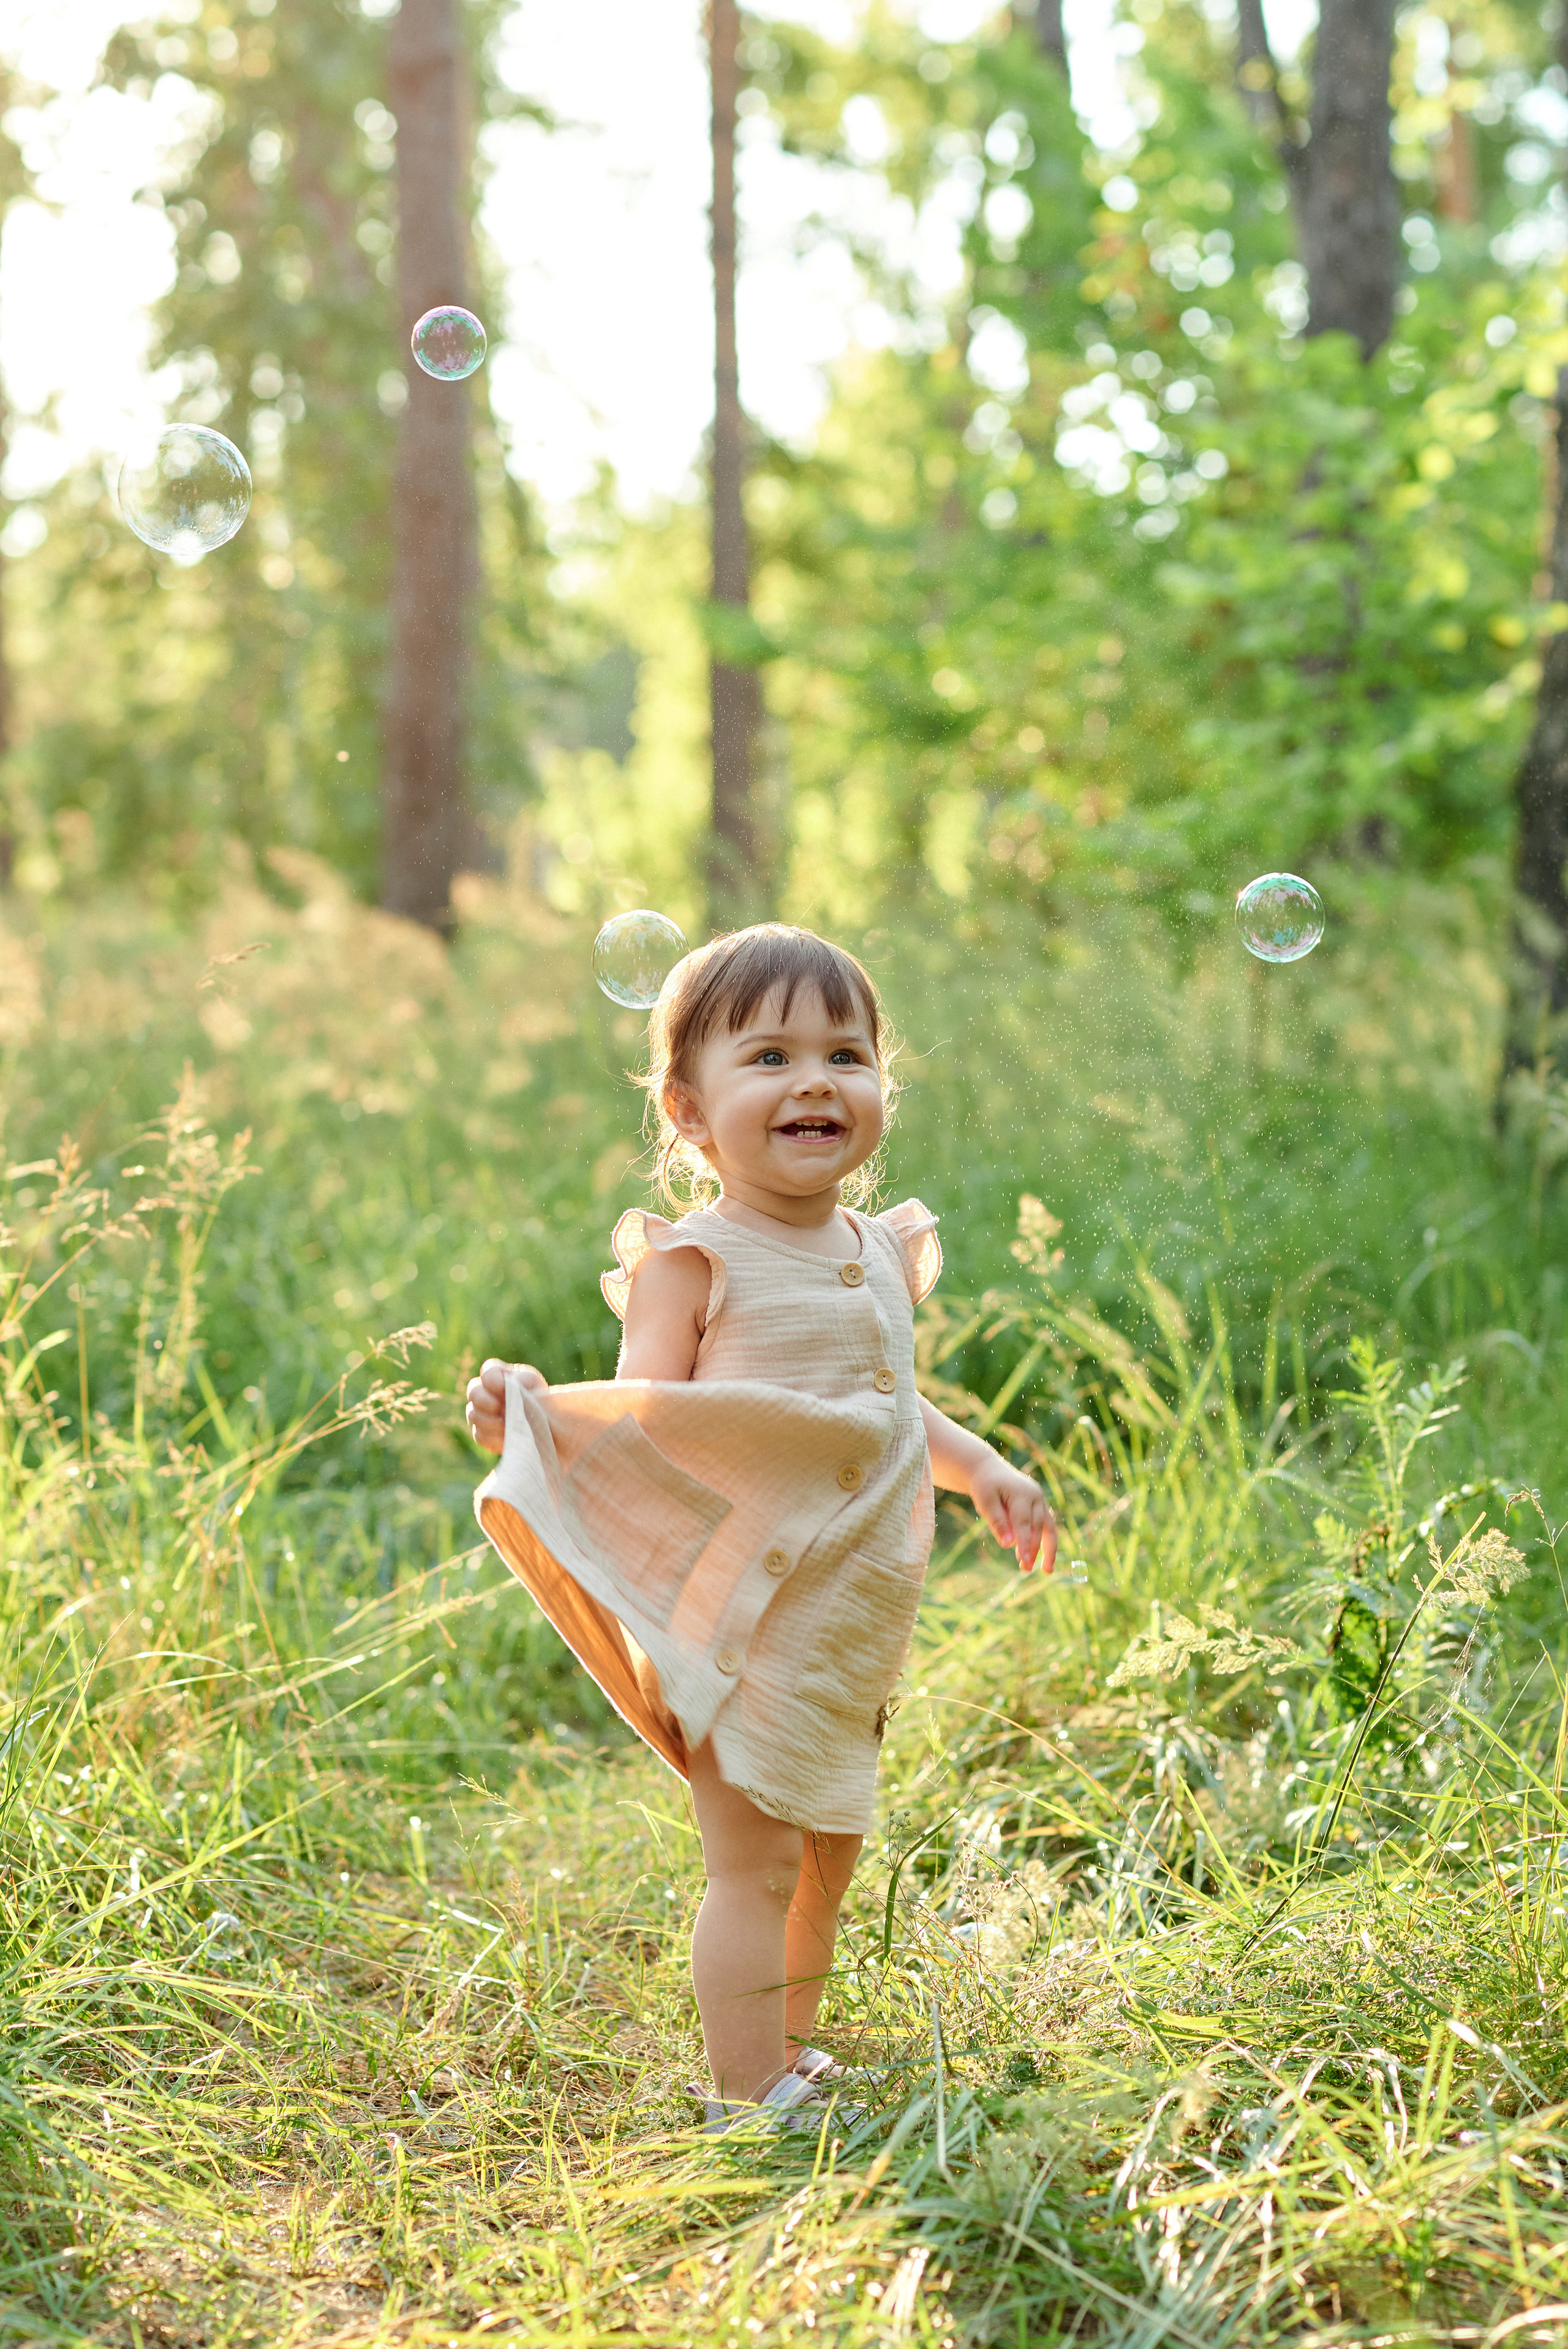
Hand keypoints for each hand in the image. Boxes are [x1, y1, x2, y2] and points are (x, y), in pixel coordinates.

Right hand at [464, 1357, 546, 1453]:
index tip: (504, 1389)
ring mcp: (482, 1414)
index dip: (492, 1381)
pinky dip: (492, 1438)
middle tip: (502, 1409)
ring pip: (473, 1415)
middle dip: (486, 1401)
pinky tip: (507, 1438)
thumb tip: (507, 1387)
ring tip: (509, 1425)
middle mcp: (486, 1392)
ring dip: (491, 1421)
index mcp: (500, 1376)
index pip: (487, 1372)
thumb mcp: (536, 1385)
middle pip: (473, 1392)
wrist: (548, 1428)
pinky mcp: (484, 1434)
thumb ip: (522, 1380)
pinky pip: (479, 1435)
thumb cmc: (543, 1400)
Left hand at [969, 1453, 1056, 1573]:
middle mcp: (1036, 1496)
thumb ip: (997, 1521)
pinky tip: (1041, 1557)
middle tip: (1025, 1569)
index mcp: (1022, 1493)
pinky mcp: (1040, 1506)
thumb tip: (1008, 1545)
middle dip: (1033, 1550)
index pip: (1024, 1523)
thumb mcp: (985, 1501)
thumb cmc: (985, 1486)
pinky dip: (1044, 1542)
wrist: (990, 1471)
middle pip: (1038, 1527)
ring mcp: (1040, 1501)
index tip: (1023, 1561)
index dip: (1024, 1543)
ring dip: (1048, 1549)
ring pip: (1049, 1528)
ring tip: (1047, 1571)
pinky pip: (1046, 1526)